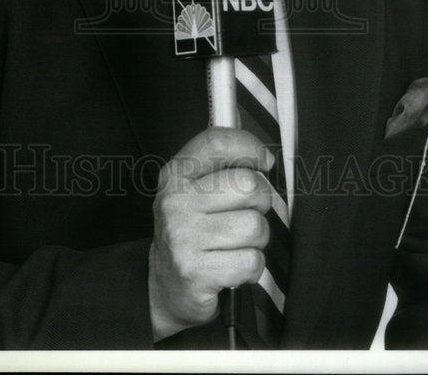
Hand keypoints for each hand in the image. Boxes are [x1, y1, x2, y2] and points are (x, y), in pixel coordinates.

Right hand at [148, 126, 273, 341]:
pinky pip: (252, 262)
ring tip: (236, 243)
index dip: (250, 147)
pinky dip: (251, 268)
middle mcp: (176, 202)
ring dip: (256, 239)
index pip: (218, 141)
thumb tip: (255, 141)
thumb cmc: (189, 232)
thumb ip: (219, 162)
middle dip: (260, 203)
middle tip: (246, 214)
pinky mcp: (196, 271)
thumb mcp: (193, 189)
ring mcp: (183, 237)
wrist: (163, 286)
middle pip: (248, 185)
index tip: (263, 160)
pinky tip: (233, 265)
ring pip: (255, 226)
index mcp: (176, 175)